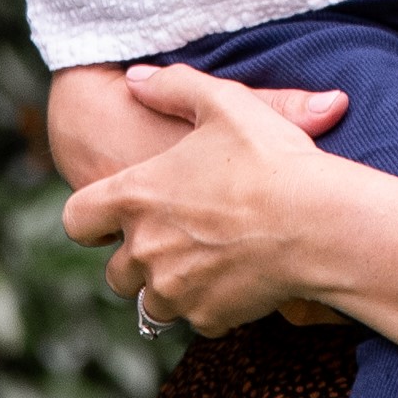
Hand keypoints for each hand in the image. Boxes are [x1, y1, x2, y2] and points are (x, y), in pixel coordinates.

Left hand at [62, 65, 348, 335]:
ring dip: (170, 285)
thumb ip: (172, 86)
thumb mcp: (223, 102)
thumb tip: (136, 79)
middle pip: (116, 272)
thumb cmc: (270, 158)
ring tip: (207, 260)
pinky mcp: (207, 317)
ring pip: (152, 301)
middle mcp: (144, 250)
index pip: (77, 219)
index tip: (112, 218)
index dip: (91, 218)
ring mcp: (174, 289)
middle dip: (138, 259)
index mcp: (135, 197)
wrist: (319, 223)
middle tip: (174, 238)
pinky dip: (210, 303)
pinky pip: (197, 317)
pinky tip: (239, 276)